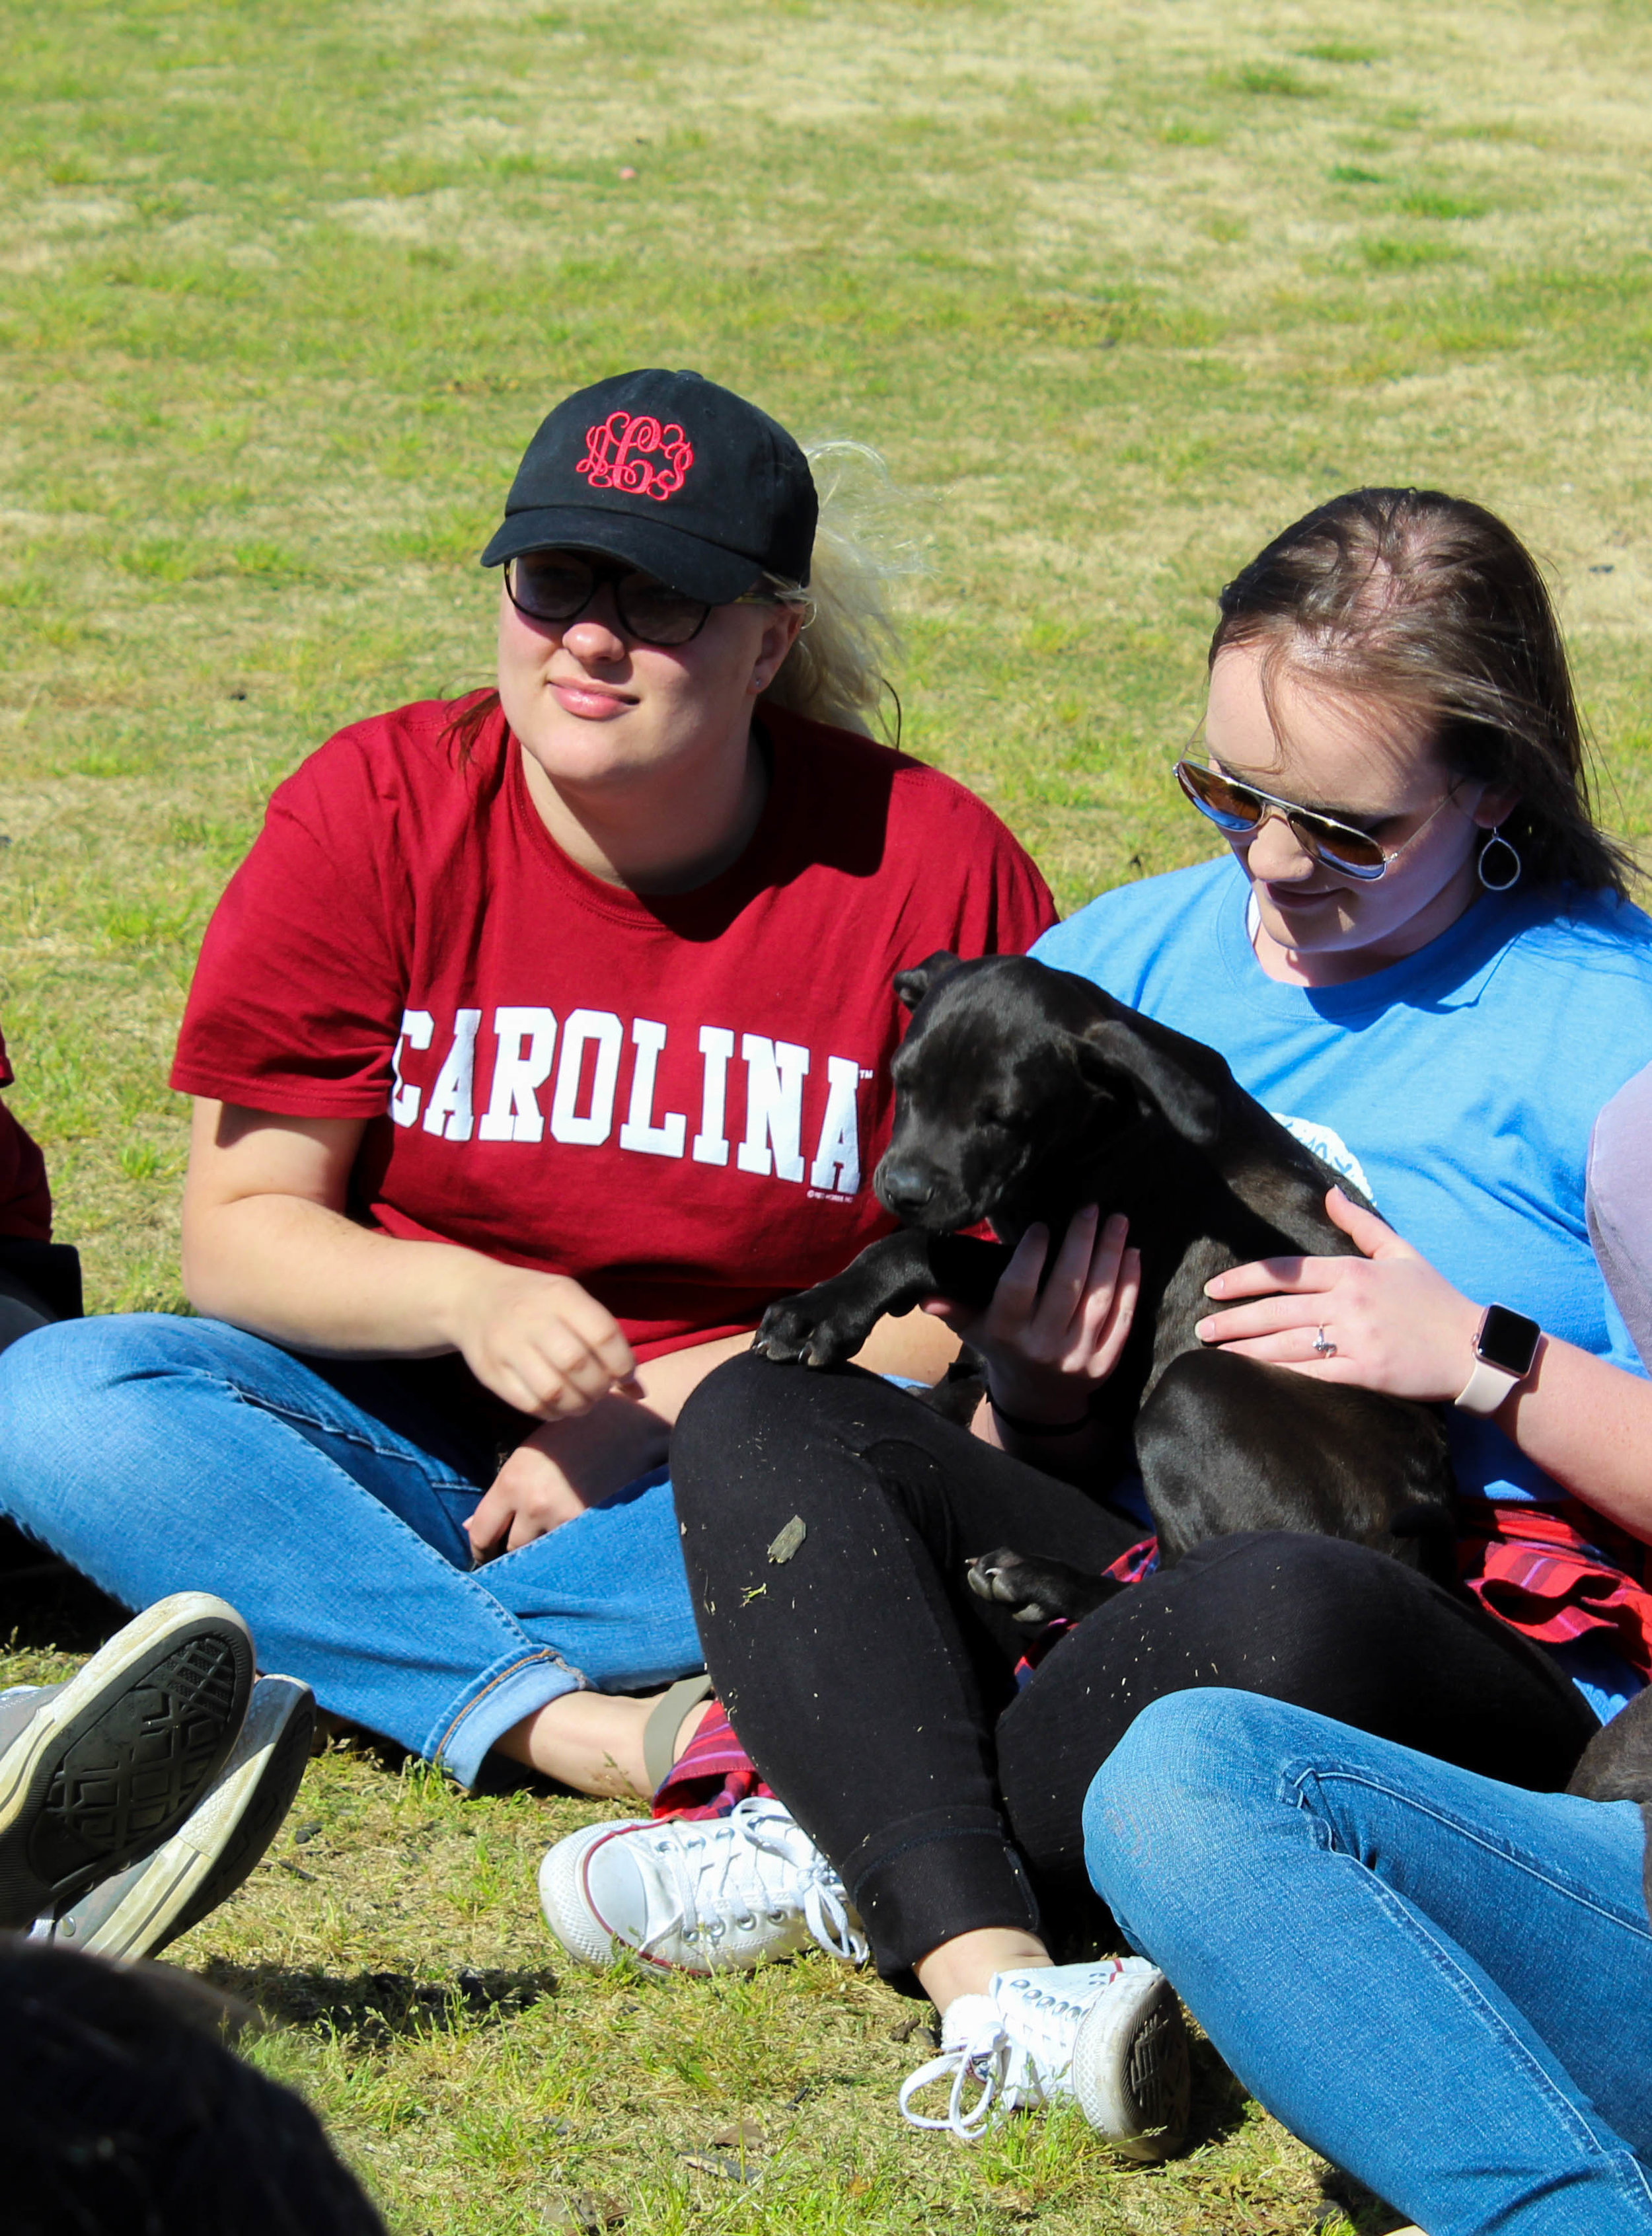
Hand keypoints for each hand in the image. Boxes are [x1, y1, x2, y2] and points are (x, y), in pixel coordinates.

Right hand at [448, 1263, 637, 1420]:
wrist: (473, 1298)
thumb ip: (605, 1339)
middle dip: (599, 1387)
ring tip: (583, 1402)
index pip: (603, 1334)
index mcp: (559, 1294)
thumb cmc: (537, 1303)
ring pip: (553, 1390)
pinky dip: (554, 1413)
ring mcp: (507, 1346)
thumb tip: (640, 1391)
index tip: (625, 1376)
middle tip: (601, 1390)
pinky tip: (560, 1405)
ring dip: (579, 1405)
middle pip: (578, 1365)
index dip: (622, 1363)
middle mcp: (531, 1317)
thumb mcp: (570, 1302)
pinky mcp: (491, 1372)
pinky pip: (530, 1404)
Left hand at [464, 1395, 670, 1558]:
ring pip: (543, 1552)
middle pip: (512, 1547)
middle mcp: (534, 1504)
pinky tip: (577, 1536)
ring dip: (546, 1546)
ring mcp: (564, 1518)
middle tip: (526, 1539)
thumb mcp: (531, 1451)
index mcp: (513, 1480)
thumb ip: (503, 1491)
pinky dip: (572, 1547)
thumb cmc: (578, 1431)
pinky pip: (571, 1551)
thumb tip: (469, 1528)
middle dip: (517, 1544)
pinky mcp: (592, 1528)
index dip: (480, 1548)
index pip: (482, 1532)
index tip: (485, 1552)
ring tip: (556, 1533)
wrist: (631, 1426)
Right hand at [924, 1206, 1140, 1425]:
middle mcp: (1042, 1346)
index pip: (1018, 1289)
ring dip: (1110, 1256)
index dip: (1031, 1256)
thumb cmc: (1001, 1346)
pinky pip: (1122, 1320)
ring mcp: (1077, 1357)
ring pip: (1098, 1300)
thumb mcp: (972, 1328)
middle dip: (1081, 1244)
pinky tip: (1132, 1254)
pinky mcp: (1105, 1364)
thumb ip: (953, 1307)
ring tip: (1118, 1221)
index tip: (1043, 1225)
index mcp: (1005, 1333)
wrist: (1037, 1399)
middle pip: (1066, 1288)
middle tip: (1091, 1209)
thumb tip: (924, 1293)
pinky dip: (1129, 1286)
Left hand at [1195, 1186, 1481, 1402]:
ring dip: (1247, 1348)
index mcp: (1353, 1272)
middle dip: (1235, 1318)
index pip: (1287, 1272)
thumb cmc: (1435, 1300)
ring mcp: (1356, 1338)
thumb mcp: (1401, 1252)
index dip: (1245, 1279)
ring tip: (1216, 1351)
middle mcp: (1349, 1302)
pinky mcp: (1366, 1372)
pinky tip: (1253, 1377)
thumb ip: (1361, 1224)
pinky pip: (1313, 1373)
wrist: (1474, 1348)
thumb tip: (1330, 1194)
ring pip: (1288, 1343)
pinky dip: (1280, 1374)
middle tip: (1202, 1325)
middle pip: (1278, 1310)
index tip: (1214, 1288)